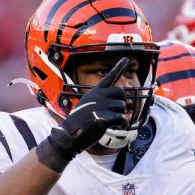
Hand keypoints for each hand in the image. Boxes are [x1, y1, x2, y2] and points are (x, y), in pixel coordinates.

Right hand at [36, 57, 128, 171]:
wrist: (69, 136)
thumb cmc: (79, 123)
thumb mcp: (87, 106)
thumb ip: (100, 101)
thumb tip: (119, 104)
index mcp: (94, 92)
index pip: (109, 77)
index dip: (118, 67)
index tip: (126, 59)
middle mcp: (98, 96)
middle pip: (121, 93)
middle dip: (120, 103)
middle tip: (112, 113)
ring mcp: (100, 106)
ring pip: (122, 106)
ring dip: (119, 115)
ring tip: (108, 122)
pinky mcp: (103, 117)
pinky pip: (122, 118)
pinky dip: (122, 124)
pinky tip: (115, 127)